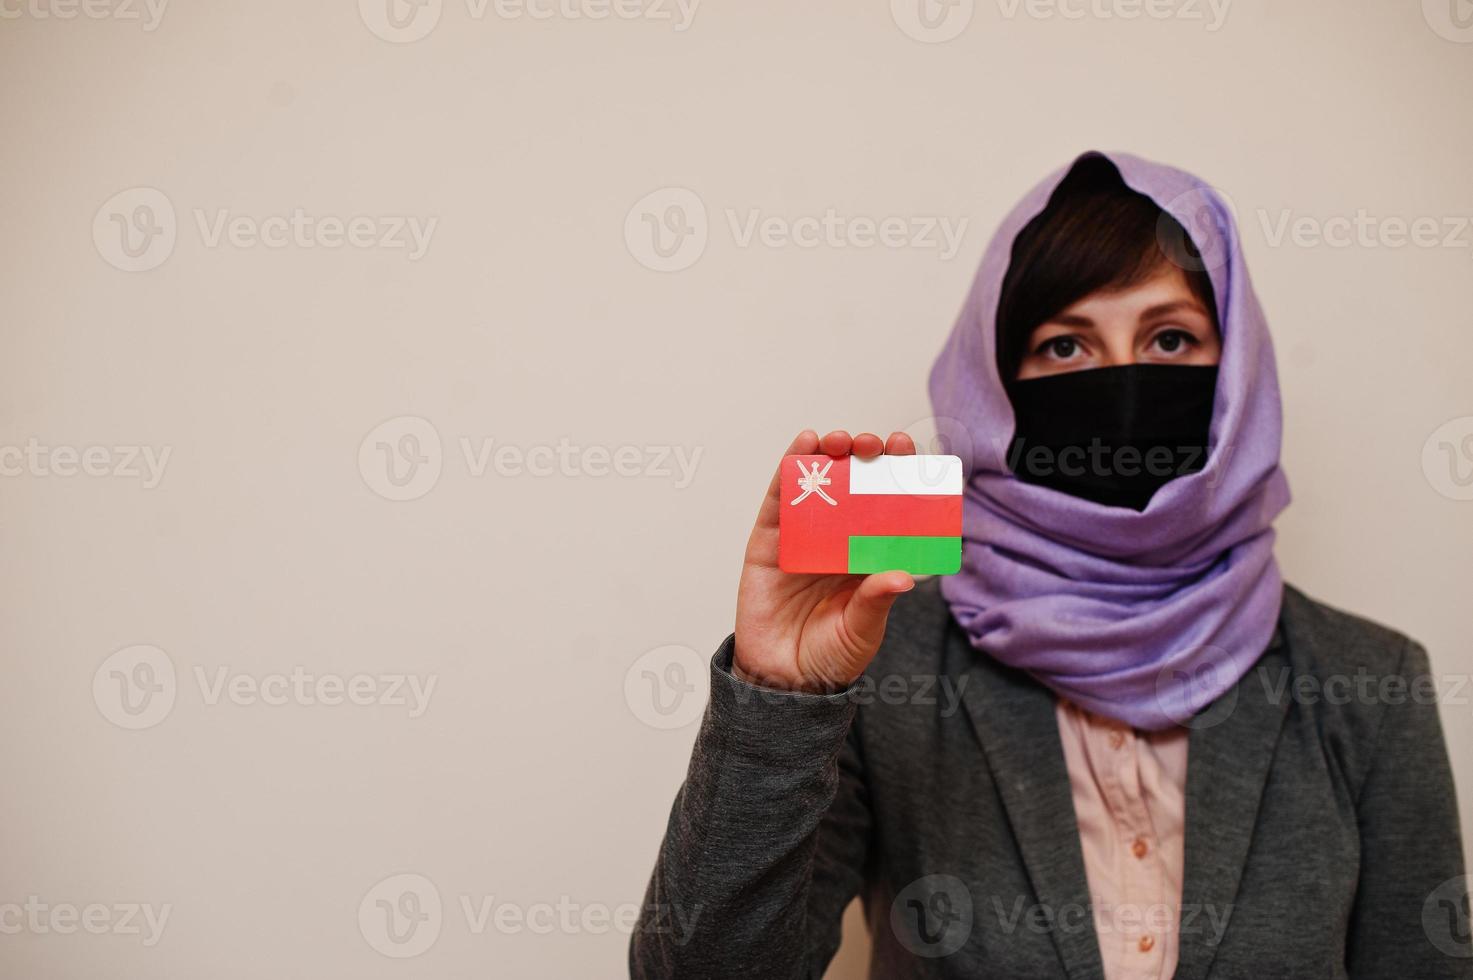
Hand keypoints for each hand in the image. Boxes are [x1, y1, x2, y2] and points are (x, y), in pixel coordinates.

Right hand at [733, 429, 916, 692]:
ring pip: (815, 484)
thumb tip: (903, 577)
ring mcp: (801, 537)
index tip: (905, 450)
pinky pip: (778, 501)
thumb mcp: (864, 630)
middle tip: (873, 444)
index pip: (886, 504)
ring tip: (839, 440)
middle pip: (852, 484)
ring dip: (827, 453)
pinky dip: (788, 470)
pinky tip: (803, 448)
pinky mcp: (768, 543)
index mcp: (867, 554)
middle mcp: (836, 539)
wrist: (783, 681)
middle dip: (863, 456)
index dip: (896, 474)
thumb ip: (877, 601)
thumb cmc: (830, 656)